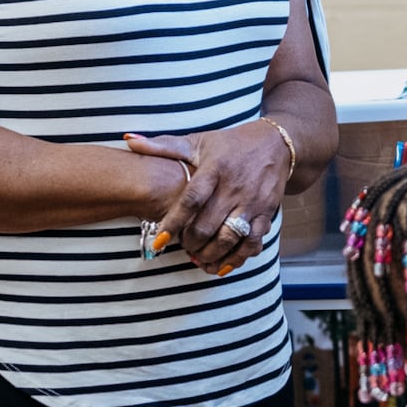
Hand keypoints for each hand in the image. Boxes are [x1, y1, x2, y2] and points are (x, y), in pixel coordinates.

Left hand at [124, 122, 290, 273]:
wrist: (277, 145)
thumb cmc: (231, 144)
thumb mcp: (199, 141)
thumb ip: (163, 146)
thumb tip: (129, 140)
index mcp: (215, 169)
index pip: (191, 200)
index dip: (174, 222)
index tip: (159, 241)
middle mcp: (234, 187)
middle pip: (208, 225)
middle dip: (190, 243)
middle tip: (181, 247)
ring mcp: (252, 203)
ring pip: (230, 238)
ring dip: (211, 255)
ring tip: (197, 259)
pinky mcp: (266, 213)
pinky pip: (252, 243)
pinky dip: (236, 258)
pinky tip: (221, 265)